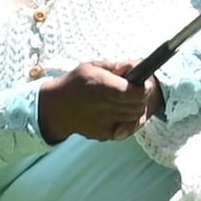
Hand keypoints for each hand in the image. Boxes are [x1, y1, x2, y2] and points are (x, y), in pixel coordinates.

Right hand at [38, 58, 159, 143]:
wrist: (56, 108)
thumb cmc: (75, 84)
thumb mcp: (92, 67)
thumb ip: (116, 67)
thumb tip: (135, 66)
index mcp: (101, 86)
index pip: (134, 91)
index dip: (144, 87)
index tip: (144, 82)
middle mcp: (104, 105)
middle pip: (138, 104)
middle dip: (142, 97)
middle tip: (138, 90)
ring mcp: (105, 122)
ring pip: (135, 116)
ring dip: (137, 107)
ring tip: (129, 100)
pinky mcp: (104, 134)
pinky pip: (127, 128)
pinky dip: (129, 120)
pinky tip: (122, 111)